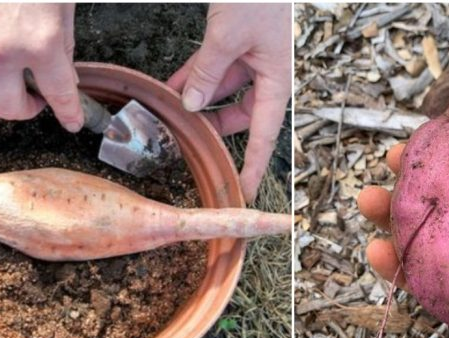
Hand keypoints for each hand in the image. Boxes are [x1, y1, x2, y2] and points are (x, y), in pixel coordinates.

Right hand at [0, 4, 82, 131]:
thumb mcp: (61, 7)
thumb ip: (63, 47)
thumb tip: (64, 76)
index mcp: (41, 44)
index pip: (59, 95)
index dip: (69, 114)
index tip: (72, 122)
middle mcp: (3, 51)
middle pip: (7, 109)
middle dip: (25, 109)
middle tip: (36, 98)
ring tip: (11, 75)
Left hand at [167, 3, 290, 203]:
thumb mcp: (228, 37)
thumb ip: (208, 73)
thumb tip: (192, 104)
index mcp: (276, 79)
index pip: (265, 135)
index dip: (256, 165)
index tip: (246, 189)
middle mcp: (266, 73)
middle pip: (241, 115)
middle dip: (215, 126)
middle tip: (191, 140)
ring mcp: (250, 58)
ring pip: (222, 92)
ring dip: (198, 100)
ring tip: (172, 110)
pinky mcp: (235, 43)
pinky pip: (213, 69)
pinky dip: (194, 77)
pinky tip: (173, 86)